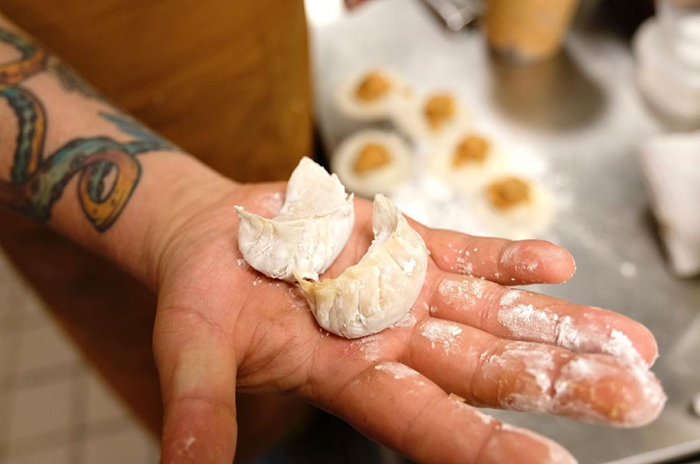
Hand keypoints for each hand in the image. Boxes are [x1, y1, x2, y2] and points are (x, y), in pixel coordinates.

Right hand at [152, 179, 663, 463]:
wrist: (215, 235)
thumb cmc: (201, 294)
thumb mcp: (193, 346)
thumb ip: (201, 404)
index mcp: (345, 372)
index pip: (425, 418)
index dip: (482, 444)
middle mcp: (390, 337)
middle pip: (484, 367)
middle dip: (558, 384)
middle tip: (632, 399)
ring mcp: (404, 288)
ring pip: (492, 313)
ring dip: (557, 327)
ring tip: (627, 344)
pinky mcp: (402, 241)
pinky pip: (464, 253)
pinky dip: (507, 258)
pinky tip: (553, 263)